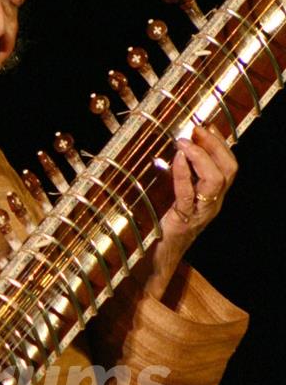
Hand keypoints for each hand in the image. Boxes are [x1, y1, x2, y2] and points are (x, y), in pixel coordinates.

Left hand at [137, 124, 236, 299]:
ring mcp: (200, 213)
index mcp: (212, 196)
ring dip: (202, 156)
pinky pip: (189, 194)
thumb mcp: (172, 195)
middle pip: (229, 169)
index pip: (228, 165)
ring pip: (217, 180)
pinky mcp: (183, 221)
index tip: (206, 124)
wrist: (154, 260)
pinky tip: (177, 160)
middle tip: (198, 128)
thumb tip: (169, 148)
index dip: (220, 143)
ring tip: (185, 142)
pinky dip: (184, 174)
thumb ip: (176, 175)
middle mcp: (212, 204)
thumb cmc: (161, 225)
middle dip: (216, 144)